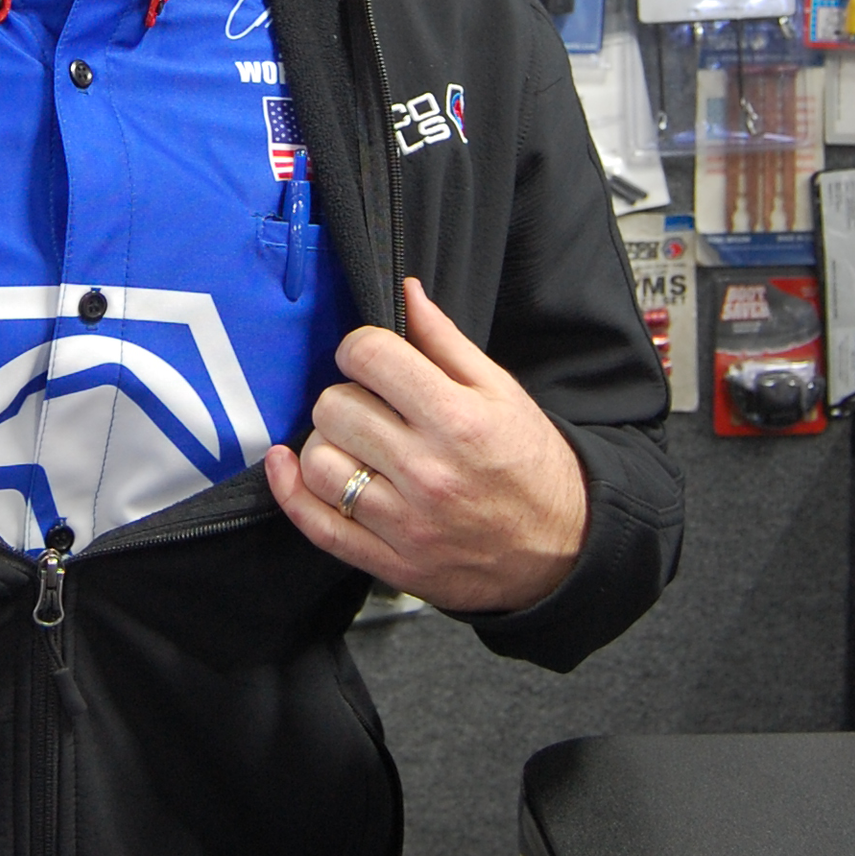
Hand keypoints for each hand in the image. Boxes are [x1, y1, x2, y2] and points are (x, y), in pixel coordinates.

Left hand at [265, 278, 587, 612]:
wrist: (564, 548)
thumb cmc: (532, 465)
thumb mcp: (502, 392)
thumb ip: (445, 342)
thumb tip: (405, 292)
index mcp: (458, 420)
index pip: (369, 357)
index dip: (361, 347)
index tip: (370, 359)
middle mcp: (427, 472)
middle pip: (334, 406)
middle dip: (346, 395)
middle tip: (371, 406)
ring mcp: (405, 523)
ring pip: (318, 462)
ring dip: (327, 442)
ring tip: (356, 443)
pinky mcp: (390, 563)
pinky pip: (316, 523)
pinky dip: (290, 490)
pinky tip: (289, 466)